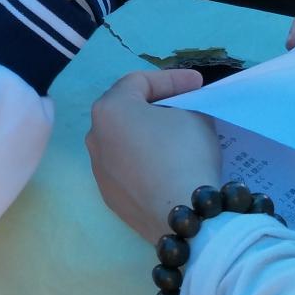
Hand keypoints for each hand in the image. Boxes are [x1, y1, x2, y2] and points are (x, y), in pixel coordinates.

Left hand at [86, 68, 217, 241]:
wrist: (181, 216)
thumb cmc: (184, 154)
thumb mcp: (196, 116)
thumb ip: (185, 106)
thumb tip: (181, 115)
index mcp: (109, 109)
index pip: (140, 81)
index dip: (173, 78)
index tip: (199, 84)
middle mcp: (95, 136)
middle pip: (127, 111)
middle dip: (157, 105)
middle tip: (185, 105)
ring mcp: (99, 169)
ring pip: (125, 142)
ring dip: (149, 135)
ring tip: (177, 137)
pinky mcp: (109, 196)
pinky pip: (128, 169)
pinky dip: (145, 162)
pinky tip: (167, 168)